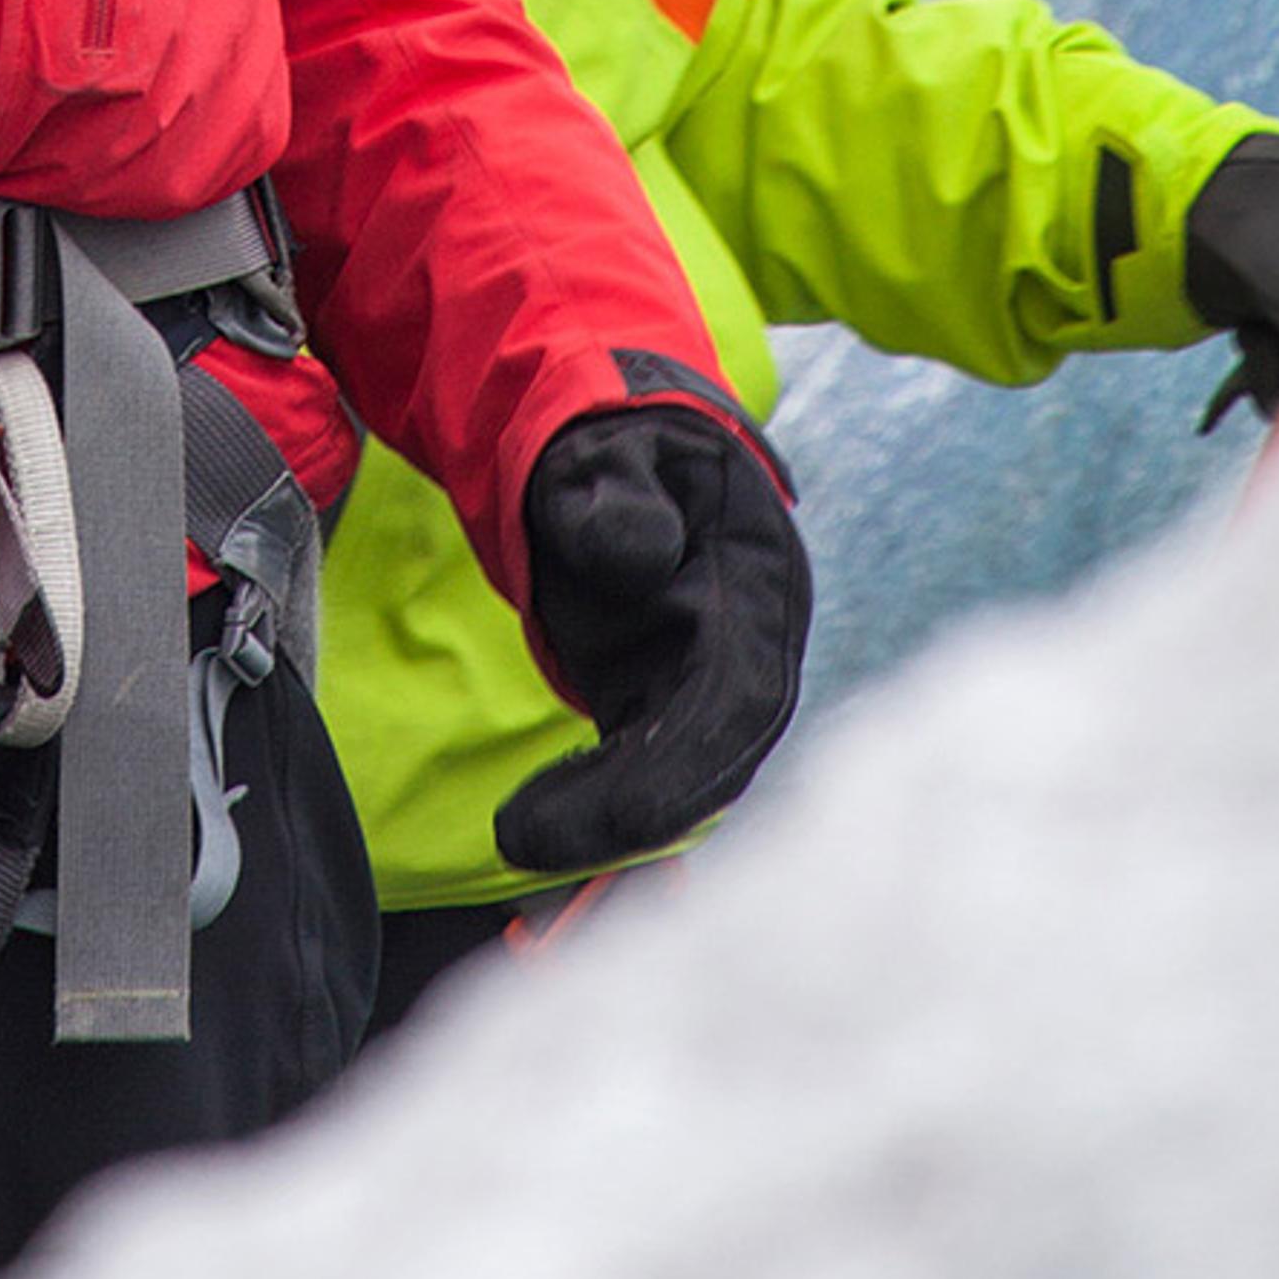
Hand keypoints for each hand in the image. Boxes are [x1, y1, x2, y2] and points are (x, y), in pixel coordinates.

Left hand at [493, 397, 810, 882]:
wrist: (616, 452)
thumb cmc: (619, 440)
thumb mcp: (612, 448)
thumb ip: (620, 495)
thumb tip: (640, 556)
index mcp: (760, 574)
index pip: (743, 690)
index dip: (687, 759)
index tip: (621, 809)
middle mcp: (755, 642)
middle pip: (716, 755)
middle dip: (634, 809)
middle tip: (530, 838)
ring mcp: (713, 677)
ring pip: (680, 776)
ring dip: (606, 820)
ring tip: (518, 837)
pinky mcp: (668, 701)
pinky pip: (643, 770)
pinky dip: (594, 803)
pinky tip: (535, 823)